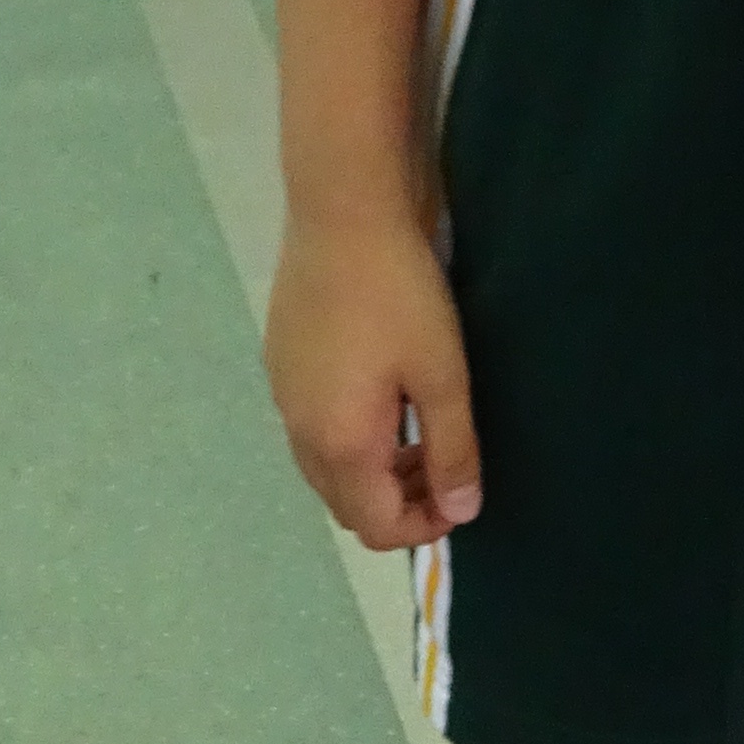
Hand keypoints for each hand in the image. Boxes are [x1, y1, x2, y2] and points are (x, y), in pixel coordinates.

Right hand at [264, 213, 483, 548]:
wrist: (341, 214)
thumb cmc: (401, 296)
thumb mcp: (443, 375)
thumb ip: (453, 450)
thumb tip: (462, 511)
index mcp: (340, 444)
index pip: (377, 526)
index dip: (425, 528)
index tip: (463, 496)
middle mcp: (300, 431)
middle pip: (346, 503)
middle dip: (399, 502)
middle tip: (446, 466)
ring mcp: (282, 396)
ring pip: (326, 467)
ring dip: (373, 470)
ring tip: (419, 431)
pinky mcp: (279, 363)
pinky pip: (312, 427)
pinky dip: (349, 435)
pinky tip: (382, 391)